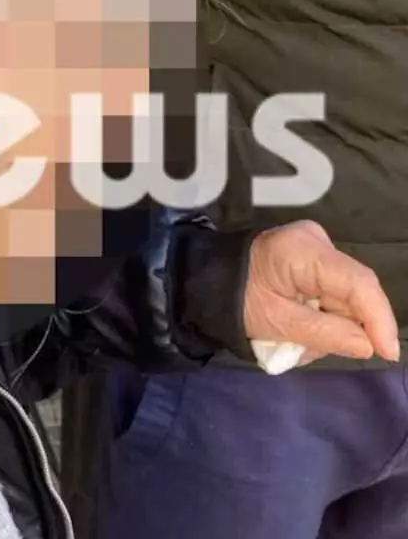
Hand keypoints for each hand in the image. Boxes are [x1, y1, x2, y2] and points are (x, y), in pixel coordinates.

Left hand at [244, 220, 398, 362]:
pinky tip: (298, 326)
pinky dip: (321, 316)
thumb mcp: (277, 322)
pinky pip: (332, 294)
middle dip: (342, 327)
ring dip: (329, 325)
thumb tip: (367, 345)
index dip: (379, 319)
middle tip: (308, 346)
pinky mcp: (313, 261)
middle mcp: (316, 241)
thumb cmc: (235, 300)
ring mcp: (316, 248)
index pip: (358, 283)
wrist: (205, 281)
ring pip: (344, 297)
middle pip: (353, 292)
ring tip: (294, 338)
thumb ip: (325, 334)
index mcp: (304, 250)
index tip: (387, 352)